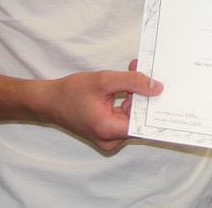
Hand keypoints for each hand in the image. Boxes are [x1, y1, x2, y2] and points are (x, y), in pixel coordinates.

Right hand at [41, 62, 162, 151]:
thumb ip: (132, 82)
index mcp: (108, 130)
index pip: (142, 123)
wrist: (49, 101)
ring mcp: (108, 137)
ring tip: (134, 71)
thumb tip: (157, 88)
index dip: (153, 104)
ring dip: (135, 94)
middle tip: (147, 73)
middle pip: (138, 119)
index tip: (162, 86)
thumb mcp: (104, 81)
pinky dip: (127, 100)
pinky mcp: (106, 131)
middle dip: (144, 95)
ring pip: (132, 116)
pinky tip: (127, 83)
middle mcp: (110, 139)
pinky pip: (124, 116)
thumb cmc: (71, 92)